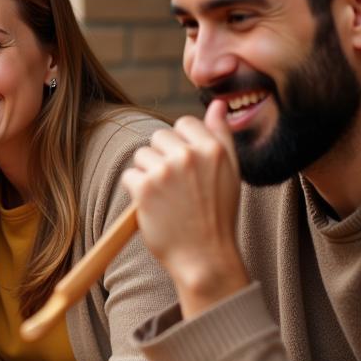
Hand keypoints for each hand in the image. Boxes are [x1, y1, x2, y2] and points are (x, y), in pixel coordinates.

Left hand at [121, 100, 248, 317]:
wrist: (204, 257)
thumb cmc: (217, 215)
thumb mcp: (230, 172)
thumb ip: (221, 135)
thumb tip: (217, 104)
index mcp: (213, 149)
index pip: (184, 122)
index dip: (181, 144)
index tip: (186, 168)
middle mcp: (189, 155)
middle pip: (159, 136)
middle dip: (161, 158)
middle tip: (175, 187)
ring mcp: (165, 171)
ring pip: (142, 156)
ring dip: (147, 174)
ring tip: (166, 198)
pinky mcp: (145, 188)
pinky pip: (129, 176)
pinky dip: (136, 191)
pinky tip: (153, 207)